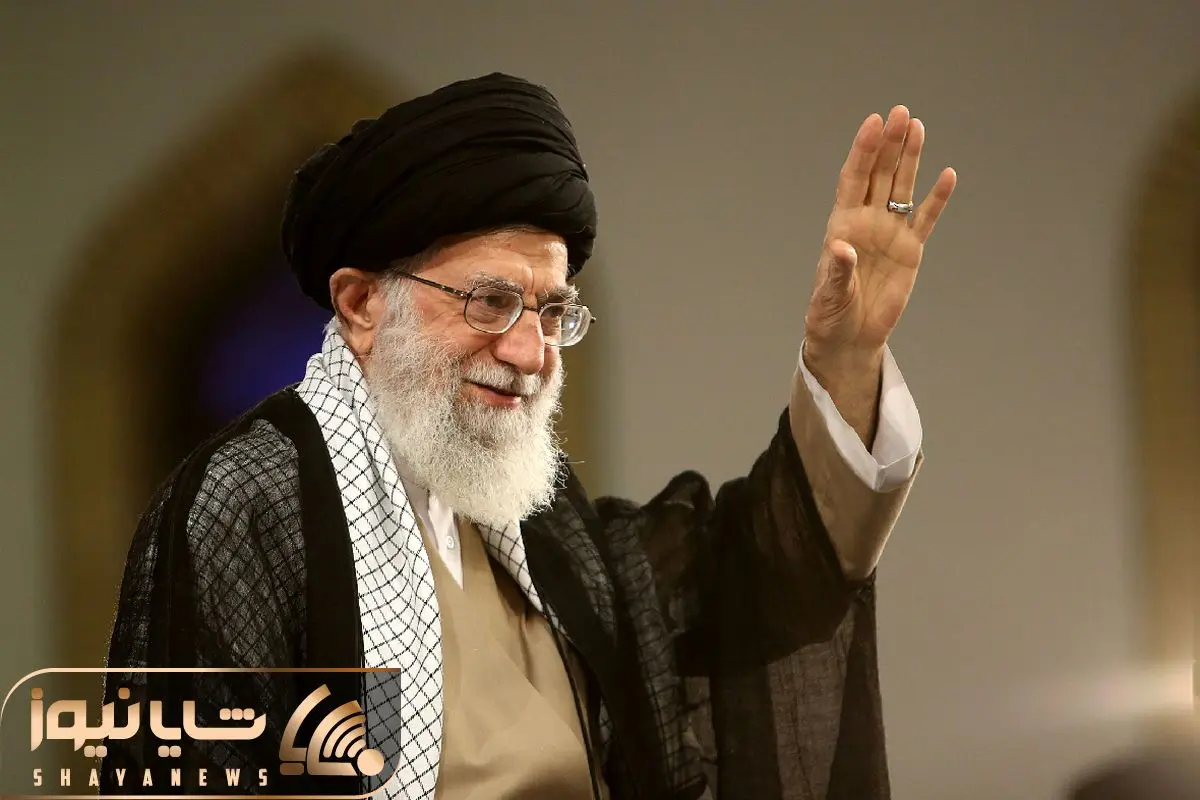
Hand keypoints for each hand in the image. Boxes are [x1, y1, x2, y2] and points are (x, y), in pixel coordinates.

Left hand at [804, 105, 955, 369]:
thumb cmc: (831, 314)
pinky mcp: (910, 250)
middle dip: (889, 144)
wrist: (849, 337)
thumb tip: (842, 248)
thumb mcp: (830, 295)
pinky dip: (936, 199)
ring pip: (901, 187)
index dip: (862, 150)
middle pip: (879, 174)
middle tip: (900, 113)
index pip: (853, 179)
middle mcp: (867, 221)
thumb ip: (838, 271)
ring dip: (909, 159)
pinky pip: (925, 219)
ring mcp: (890, 233)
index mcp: (842, 225)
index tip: (873, 122)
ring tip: (917, 126)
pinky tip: (947, 175)